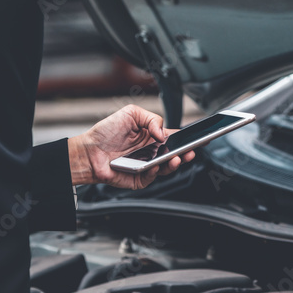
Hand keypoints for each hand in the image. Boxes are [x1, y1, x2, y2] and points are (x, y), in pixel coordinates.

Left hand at [68, 104, 197, 189]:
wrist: (89, 150)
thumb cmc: (106, 132)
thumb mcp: (131, 113)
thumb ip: (151, 118)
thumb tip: (163, 133)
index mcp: (154, 136)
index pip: (177, 138)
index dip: (190, 139)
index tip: (202, 137)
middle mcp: (153, 152)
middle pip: (176, 154)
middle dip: (187, 153)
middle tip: (191, 150)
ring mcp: (148, 166)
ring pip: (167, 168)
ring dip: (174, 164)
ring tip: (176, 158)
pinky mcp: (140, 179)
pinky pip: (152, 177)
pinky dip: (155, 171)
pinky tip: (155, 165)